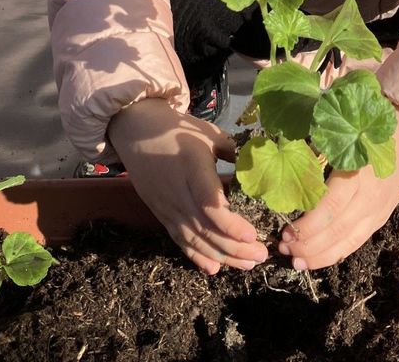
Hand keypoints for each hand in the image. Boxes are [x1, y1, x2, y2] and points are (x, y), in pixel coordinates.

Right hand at [107, 97, 268, 274]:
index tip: (252, 235)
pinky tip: (215, 268)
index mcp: (192, 168)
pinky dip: (197, 257)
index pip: (209, 204)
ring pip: (195, 240)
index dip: (230, 224)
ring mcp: (167, 207)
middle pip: (206, 228)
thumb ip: (233, 151)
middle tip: (261, 255)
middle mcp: (178, 193)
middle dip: (235, 247)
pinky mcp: (161, 215)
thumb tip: (257, 166)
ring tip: (248, 264)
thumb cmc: (179, 130)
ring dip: (222, 256)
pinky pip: (180, 241)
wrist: (138, 133)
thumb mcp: (208, 133)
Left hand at [277, 104, 398, 269]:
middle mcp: (370, 196)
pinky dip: (338, 252)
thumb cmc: (366, 132)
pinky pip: (359, 240)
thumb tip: (288, 174)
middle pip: (338, 230)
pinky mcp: (383, 217)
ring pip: (349, 241)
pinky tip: (320, 258)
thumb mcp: (344, 140)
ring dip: (321, 256)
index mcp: (357, 173)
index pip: (331, 207)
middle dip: (309, 245)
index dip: (308, 224)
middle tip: (284, 249)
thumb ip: (320, 158)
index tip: (286, 232)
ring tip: (298, 262)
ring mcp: (379, 210)